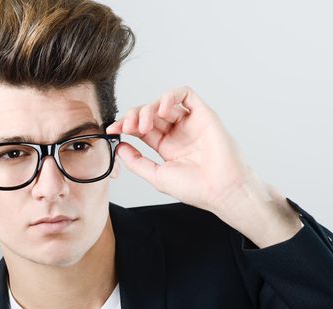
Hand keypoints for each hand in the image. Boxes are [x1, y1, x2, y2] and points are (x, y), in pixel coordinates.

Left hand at [106, 86, 251, 213]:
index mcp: (167, 146)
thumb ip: (136, 162)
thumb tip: (119, 147)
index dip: (125, 125)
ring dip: (148, 109)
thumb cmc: (195, 188)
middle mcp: (178, 132)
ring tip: (145, 125)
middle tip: (127, 127)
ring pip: (164, 102)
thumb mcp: (157, 176)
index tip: (111, 130)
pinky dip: (170, 96)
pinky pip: (185, 94)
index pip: (141, 128)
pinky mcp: (204, 114)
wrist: (221, 190)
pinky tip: (162, 110)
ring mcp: (191, 122)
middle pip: (149, 112)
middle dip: (133, 116)